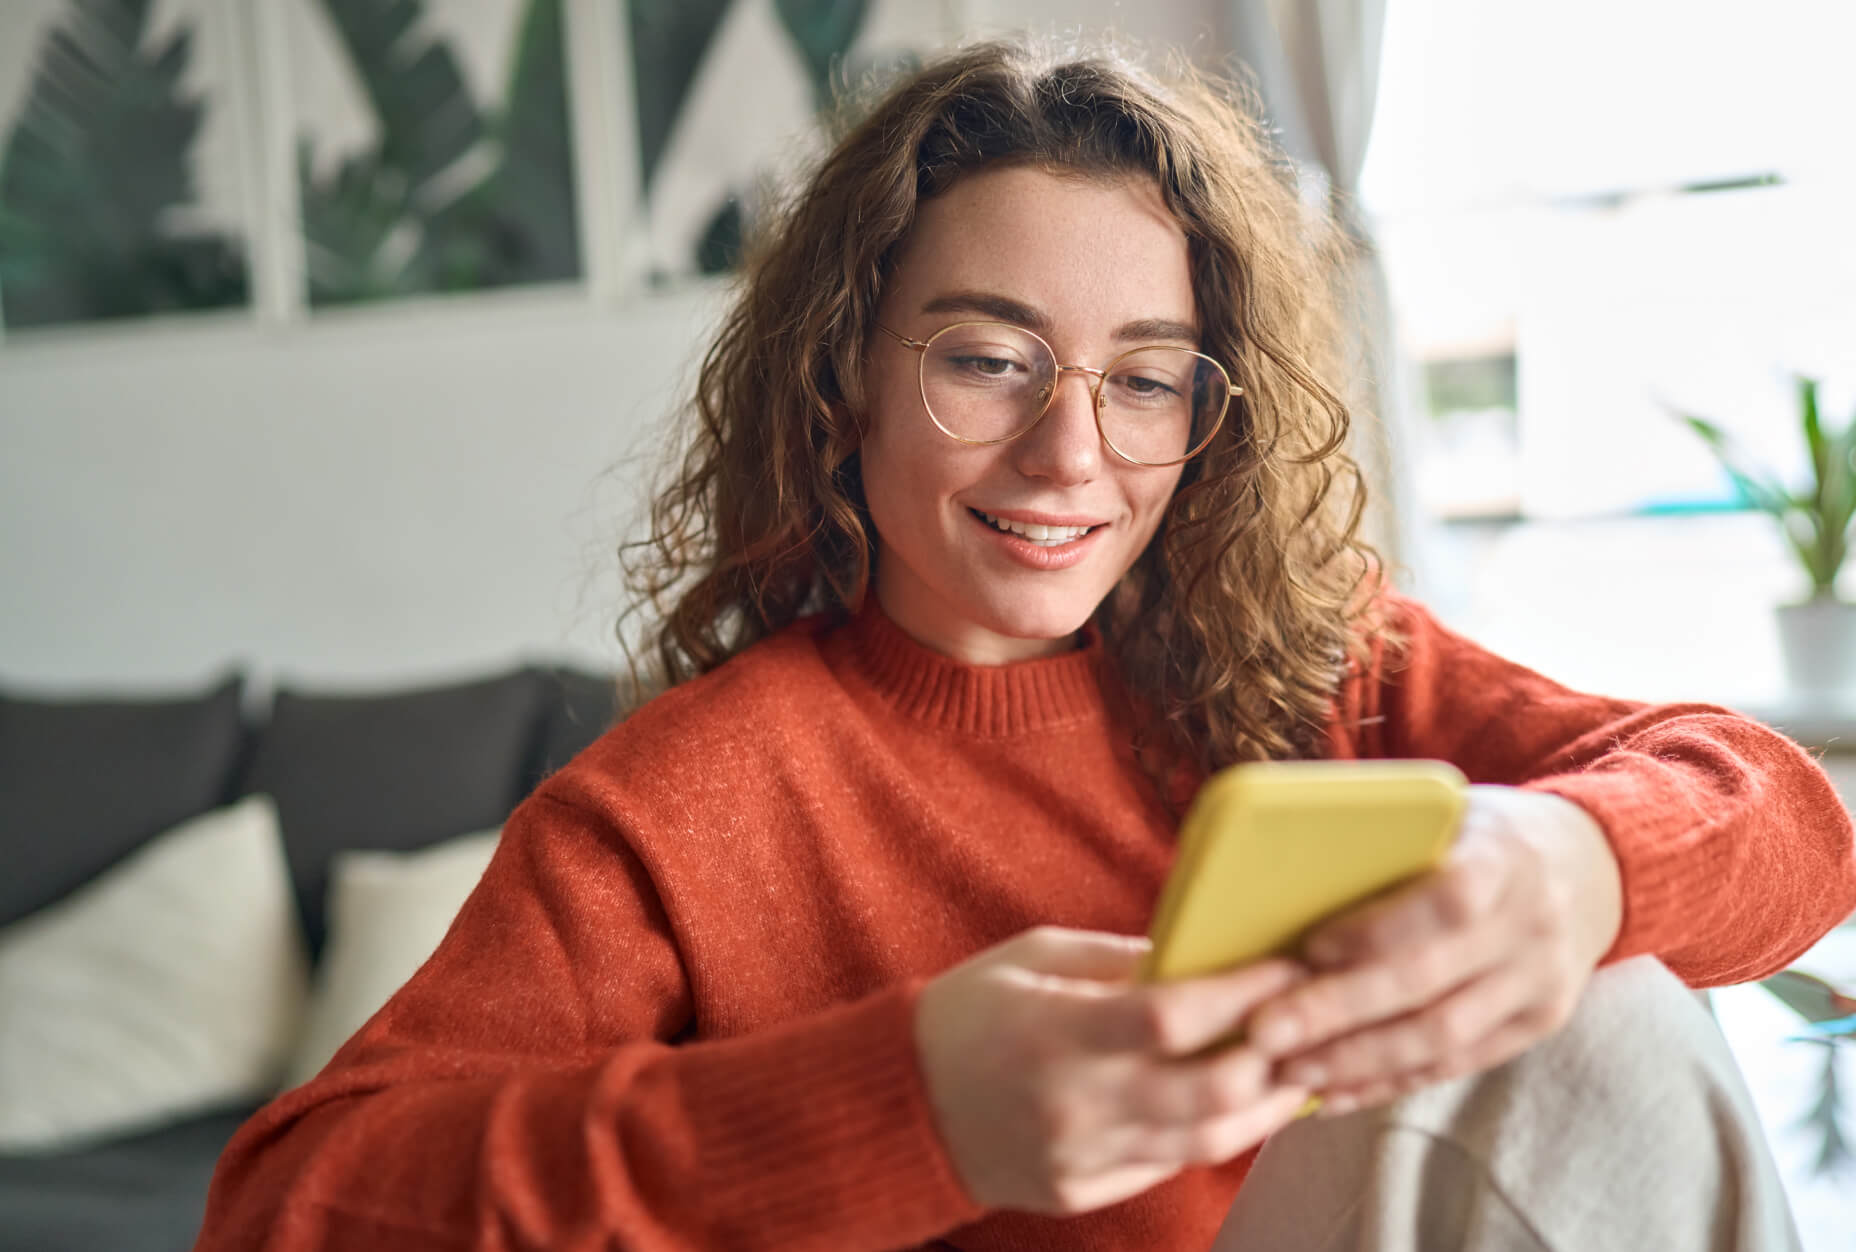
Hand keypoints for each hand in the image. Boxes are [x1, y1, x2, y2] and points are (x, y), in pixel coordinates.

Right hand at [913, 926, 1313, 1214]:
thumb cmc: (967, 1014)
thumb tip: (1201, 954)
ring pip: (1203, 1141)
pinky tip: (1238, 1105)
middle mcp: (1073, 1102)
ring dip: (1264, 1107)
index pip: (1174, 1016)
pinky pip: (1166, 1165)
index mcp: (1056, 1031)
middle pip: (1209, 1092)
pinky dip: (1210, 1134)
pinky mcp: (1080, 1190)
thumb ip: (1117, 959)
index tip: (1289, 965)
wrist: (899, 1105)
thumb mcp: (1032, 958)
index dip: (1245, 993)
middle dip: (1274, 1057)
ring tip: (1297, 1072)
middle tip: (1309, 1024)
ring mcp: (1078, 1156)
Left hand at [1243, 785, 1622, 1115]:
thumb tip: (1283, 870)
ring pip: (1441, 1038)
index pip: (1447, 901)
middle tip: (1265, 1032)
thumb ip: (1388, 839)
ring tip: (1288, 1070)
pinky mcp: (1536, 1025)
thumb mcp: (1451, 811)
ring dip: (1356, 1061)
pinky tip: (1334, 1092)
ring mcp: (1540, 983)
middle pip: (1429, 983)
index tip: (1310, 947)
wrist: (1592, 865)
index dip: (1377, 930)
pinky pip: (1456, 1065)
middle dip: (1339, 1013)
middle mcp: (1531, 925)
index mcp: (1505, 858)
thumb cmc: (1485, 832)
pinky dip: (1389, 1082)